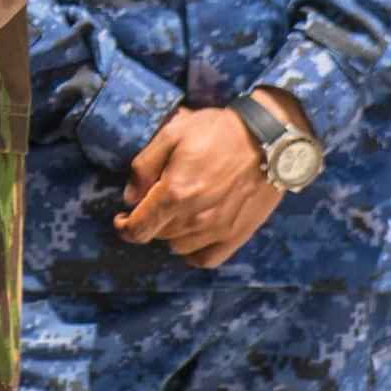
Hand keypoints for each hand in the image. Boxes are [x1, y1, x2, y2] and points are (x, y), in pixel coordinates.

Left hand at [117, 107, 282, 268]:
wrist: (268, 139)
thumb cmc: (217, 131)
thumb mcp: (171, 134)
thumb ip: (144, 167)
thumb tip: (129, 198)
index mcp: (175, 193)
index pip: (138, 229)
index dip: (124, 227)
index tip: (122, 219)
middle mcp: (195, 218)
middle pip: (157, 236)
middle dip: (149, 221)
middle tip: (154, 204)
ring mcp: (218, 230)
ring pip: (179, 247)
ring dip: (171, 234)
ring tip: (177, 214)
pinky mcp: (237, 235)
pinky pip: (207, 259)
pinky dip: (194, 252)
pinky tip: (193, 236)